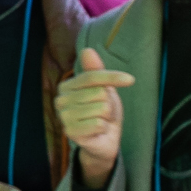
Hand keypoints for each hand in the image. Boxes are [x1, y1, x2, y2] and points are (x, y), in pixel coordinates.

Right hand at [56, 47, 133, 188]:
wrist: (103, 140)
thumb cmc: (103, 112)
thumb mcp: (103, 89)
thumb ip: (96, 71)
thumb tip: (87, 50)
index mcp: (66, 86)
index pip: (92, 76)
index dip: (113, 77)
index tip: (130, 80)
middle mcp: (60, 100)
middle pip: (98, 93)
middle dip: (108, 103)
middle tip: (103, 112)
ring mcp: (63, 117)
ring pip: (100, 108)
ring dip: (107, 117)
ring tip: (100, 121)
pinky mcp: (70, 132)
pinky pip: (98, 124)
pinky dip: (104, 128)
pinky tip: (97, 131)